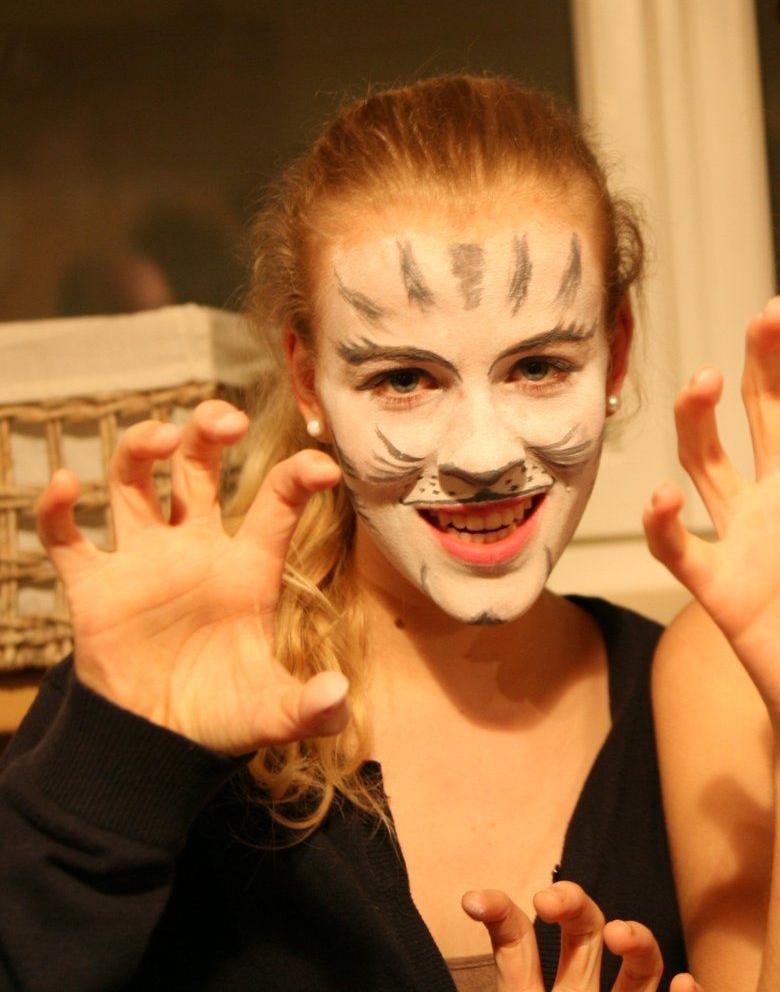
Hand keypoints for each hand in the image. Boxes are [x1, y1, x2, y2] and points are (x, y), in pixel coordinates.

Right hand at [34, 399, 347, 755]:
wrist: (159, 745)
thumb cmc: (225, 716)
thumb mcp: (275, 713)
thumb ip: (311, 708)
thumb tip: (337, 698)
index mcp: (249, 568)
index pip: (277, 505)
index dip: (299, 478)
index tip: (324, 466)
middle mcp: (196, 551)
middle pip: (199, 469)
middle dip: (208, 433)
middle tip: (226, 418)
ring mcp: (143, 564)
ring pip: (136, 483)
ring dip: (141, 450)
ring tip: (160, 436)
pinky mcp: (94, 589)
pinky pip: (67, 539)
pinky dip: (57, 509)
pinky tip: (63, 484)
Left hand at [461, 881, 702, 991]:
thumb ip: (501, 977)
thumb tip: (467, 909)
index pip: (517, 945)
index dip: (501, 915)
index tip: (475, 899)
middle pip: (583, 938)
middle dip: (574, 906)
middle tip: (550, 899)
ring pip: (639, 973)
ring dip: (637, 941)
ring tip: (620, 934)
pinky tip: (686, 983)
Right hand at [642, 297, 779, 761]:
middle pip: (766, 409)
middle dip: (765, 355)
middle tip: (775, 308)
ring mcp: (753, 539)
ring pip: (710, 461)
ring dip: (700, 419)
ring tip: (708, 379)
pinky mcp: (724, 587)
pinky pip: (679, 547)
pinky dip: (660, 524)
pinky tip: (658, 497)